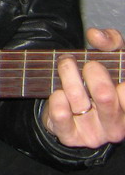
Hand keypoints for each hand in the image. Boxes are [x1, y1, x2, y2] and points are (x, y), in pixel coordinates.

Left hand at [41, 27, 124, 147]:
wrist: (69, 107)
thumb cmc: (98, 80)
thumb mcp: (111, 58)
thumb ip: (111, 42)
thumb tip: (96, 35)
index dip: (119, 74)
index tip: (106, 65)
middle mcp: (119, 125)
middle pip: (104, 93)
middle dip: (91, 70)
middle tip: (87, 64)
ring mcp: (96, 134)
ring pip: (78, 100)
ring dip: (67, 74)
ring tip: (66, 67)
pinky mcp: (72, 138)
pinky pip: (60, 114)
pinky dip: (56, 97)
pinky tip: (59, 93)